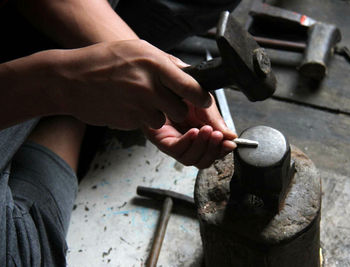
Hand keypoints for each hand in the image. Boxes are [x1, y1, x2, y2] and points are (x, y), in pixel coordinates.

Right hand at [54, 39, 210, 129]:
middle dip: (176, 109)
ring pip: (162, 120)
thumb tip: (189, 75)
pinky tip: (126, 105)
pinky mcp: (128, 121)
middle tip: (164, 100)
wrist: (69, 79)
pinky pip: (145, 125)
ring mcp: (137, 106)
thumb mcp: (138, 50)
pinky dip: (140, 118)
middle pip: (180, 110)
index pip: (191, 87)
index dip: (201, 98)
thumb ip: (166, 63)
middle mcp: (148, 86)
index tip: (203, 102)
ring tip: (138, 100)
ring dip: (156, 115)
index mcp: (154, 64)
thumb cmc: (103, 61)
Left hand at [143, 96, 236, 168]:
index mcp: (199, 135)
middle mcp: (187, 142)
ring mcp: (174, 143)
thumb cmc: (181, 92)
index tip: (230, 144)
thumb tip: (231, 136)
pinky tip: (194, 132)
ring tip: (208, 131)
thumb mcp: (205, 104)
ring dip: (202, 147)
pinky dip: (188, 143)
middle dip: (213, 150)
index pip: (213, 152)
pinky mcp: (161, 141)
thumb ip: (217, 121)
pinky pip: (176, 150)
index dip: (222, 151)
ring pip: (190, 159)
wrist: (162, 81)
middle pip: (202, 161)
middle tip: (219, 136)